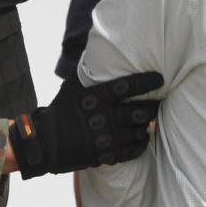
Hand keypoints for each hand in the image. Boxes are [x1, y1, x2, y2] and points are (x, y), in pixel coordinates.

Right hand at [10, 70, 163, 179]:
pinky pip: (132, 151)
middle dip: (152, 107)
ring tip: (147, 121)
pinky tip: (143, 138)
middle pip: (139, 112)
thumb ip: (89, 74)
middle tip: (156, 104)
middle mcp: (102, 117)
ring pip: (138, 131)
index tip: (159, 79)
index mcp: (95, 97)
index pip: (127, 87)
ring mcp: (105, 138)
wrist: (45, 142)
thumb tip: (102, 52)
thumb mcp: (72, 87)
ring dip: (146, 126)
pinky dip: (141, 144)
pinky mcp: (105, 155)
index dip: (146, 82)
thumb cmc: (61, 110)